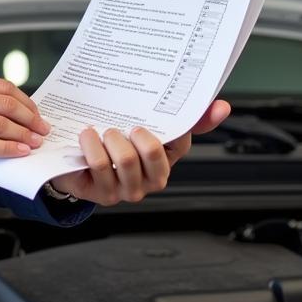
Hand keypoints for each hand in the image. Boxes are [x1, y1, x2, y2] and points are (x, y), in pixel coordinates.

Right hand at [0, 69, 49, 178]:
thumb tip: (2, 112)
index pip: (3, 87)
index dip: (26, 102)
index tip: (36, 113)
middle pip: (7, 104)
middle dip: (31, 119)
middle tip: (42, 129)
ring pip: (1, 124)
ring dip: (24, 135)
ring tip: (35, 143)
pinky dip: (8, 149)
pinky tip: (18, 152)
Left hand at [48, 99, 230, 205]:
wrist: (79, 167)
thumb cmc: (115, 144)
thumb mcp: (144, 125)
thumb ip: (181, 117)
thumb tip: (222, 107)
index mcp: (167, 159)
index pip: (180, 140)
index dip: (171, 125)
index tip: (163, 110)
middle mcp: (153, 178)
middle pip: (153, 152)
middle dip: (135, 134)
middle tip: (124, 126)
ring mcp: (130, 189)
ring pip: (125, 159)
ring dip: (110, 138)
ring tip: (103, 132)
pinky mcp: (106, 194)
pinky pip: (100, 164)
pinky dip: (91, 145)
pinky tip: (86, 137)